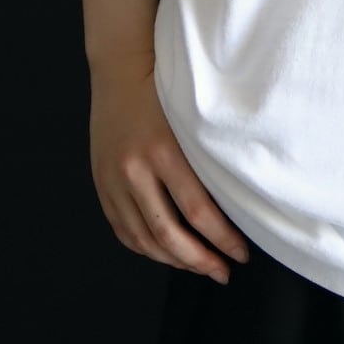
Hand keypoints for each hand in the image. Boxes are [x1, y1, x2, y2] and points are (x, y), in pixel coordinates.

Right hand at [88, 55, 251, 282]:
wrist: (120, 71)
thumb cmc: (165, 90)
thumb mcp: (190, 119)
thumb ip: (206, 158)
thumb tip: (234, 202)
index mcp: (163, 151)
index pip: (198, 210)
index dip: (222, 239)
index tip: (241, 254)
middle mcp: (135, 170)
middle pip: (169, 234)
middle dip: (200, 260)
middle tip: (223, 272)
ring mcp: (113, 181)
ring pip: (144, 239)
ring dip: (174, 260)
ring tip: (199, 266)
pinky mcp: (101, 185)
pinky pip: (123, 230)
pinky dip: (145, 247)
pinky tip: (166, 253)